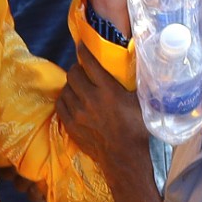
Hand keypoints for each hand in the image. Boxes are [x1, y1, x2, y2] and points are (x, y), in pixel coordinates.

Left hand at [56, 45, 150, 180]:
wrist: (123, 156)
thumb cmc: (137, 127)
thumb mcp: (141, 101)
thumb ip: (135, 82)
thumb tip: (136, 62)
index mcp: (109, 91)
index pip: (90, 63)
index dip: (84, 51)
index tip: (81, 45)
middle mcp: (90, 99)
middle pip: (73, 74)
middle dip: (77, 68)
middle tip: (83, 69)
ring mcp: (78, 113)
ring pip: (66, 88)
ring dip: (71, 84)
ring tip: (79, 85)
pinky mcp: (70, 125)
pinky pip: (60, 104)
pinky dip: (65, 98)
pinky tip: (72, 98)